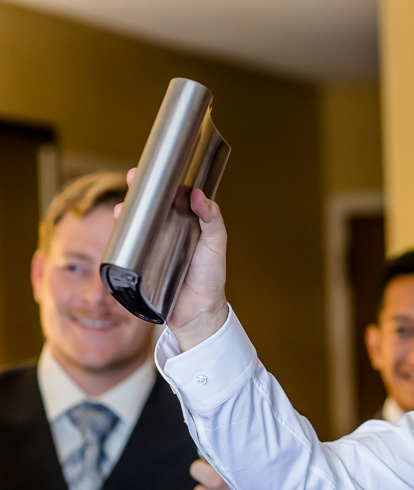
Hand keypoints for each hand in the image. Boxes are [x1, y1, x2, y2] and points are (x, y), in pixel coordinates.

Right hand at [123, 169, 228, 350]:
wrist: (198, 311)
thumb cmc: (210, 277)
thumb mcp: (216, 244)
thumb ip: (212, 219)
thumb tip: (197, 194)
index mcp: (187, 225)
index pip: (172, 198)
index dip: (162, 184)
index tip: (155, 171)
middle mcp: (168, 234)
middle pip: (149, 208)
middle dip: (139, 193)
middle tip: (133, 179)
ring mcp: (153, 249)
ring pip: (136, 225)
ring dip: (125, 214)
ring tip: (122, 208)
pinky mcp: (141, 265)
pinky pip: (127, 248)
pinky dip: (119, 238)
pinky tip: (116, 231)